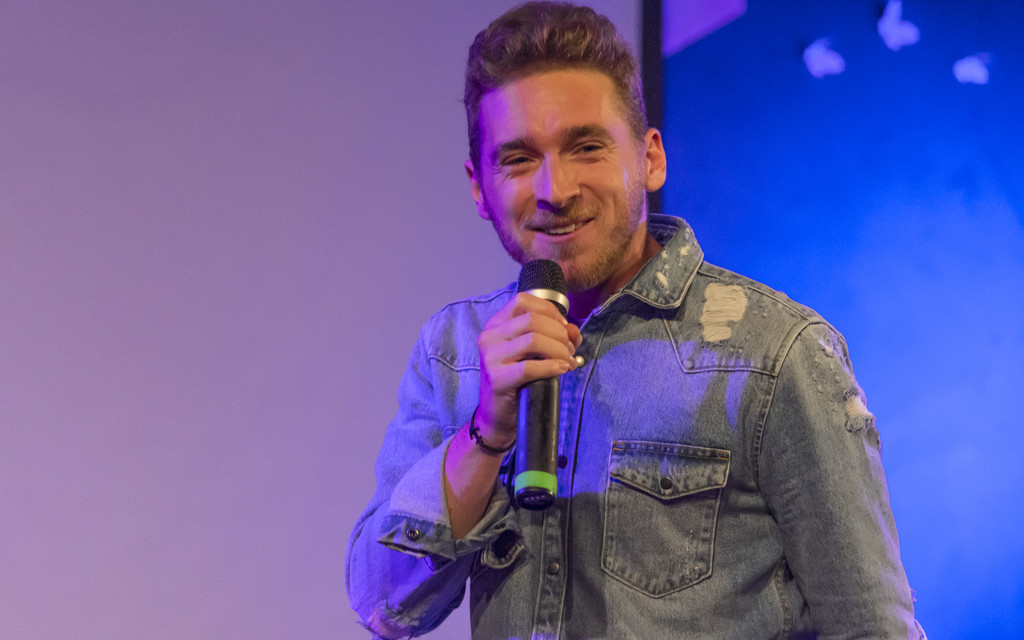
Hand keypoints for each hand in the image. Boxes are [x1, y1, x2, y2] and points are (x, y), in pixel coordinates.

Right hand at [475, 293, 582, 444]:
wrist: (498, 416)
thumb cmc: (518, 381)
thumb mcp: (535, 353)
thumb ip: (556, 336)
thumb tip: (574, 330)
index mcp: (496, 325)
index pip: (523, 301)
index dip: (550, 311)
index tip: (564, 328)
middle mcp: (490, 337)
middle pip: (533, 321)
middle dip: (559, 334)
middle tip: (570, 350)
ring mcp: (491, 357)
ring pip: (533, 340)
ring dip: (559, 350)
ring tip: (567, 362)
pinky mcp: (497, 378)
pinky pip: (530, 367)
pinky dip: (552, 367)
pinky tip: (562, 370)